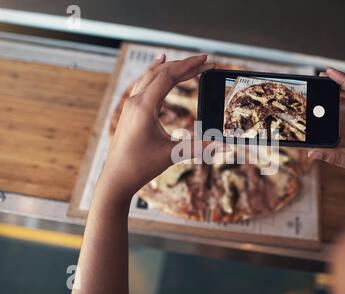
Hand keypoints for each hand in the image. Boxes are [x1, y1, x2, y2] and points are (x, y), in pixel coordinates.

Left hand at [99, 53, 214, 199]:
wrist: (116, 178)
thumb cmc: (141, 167)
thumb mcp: (173, 155)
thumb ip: (200, 147)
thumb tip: (225, 145)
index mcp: (144, 108)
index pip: (168, 77)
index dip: (190, 66)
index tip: (207, 61)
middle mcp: (135, 102)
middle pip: (161, 72)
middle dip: (184, 64)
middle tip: (205, 61)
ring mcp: (130, 105)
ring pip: (150, 75)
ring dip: (170, 66)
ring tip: (187, 61)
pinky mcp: (130, 111)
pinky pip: (143, 83)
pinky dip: (154, 72)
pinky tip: (158, 65)